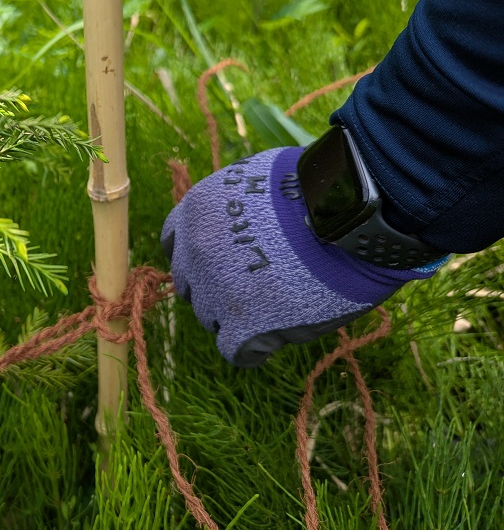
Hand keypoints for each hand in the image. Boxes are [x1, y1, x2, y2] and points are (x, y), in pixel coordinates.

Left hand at [160, 148, 439, 366]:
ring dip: (236, 316)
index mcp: (197, 210)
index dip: (200, 256)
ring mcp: (216, 291)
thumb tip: (241, 220)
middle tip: (255, 285)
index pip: (175, 243)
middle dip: (215, 287)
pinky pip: (235, 351)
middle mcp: (196, 251)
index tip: (223, 261)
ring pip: (211, 318)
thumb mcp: (258, 178)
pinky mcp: (245, 326)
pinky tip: (272, 340)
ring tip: (277, 305)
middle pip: (192, 285)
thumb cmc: (322, 188)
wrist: (354, 213)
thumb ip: (235, 206)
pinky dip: (252, 349)